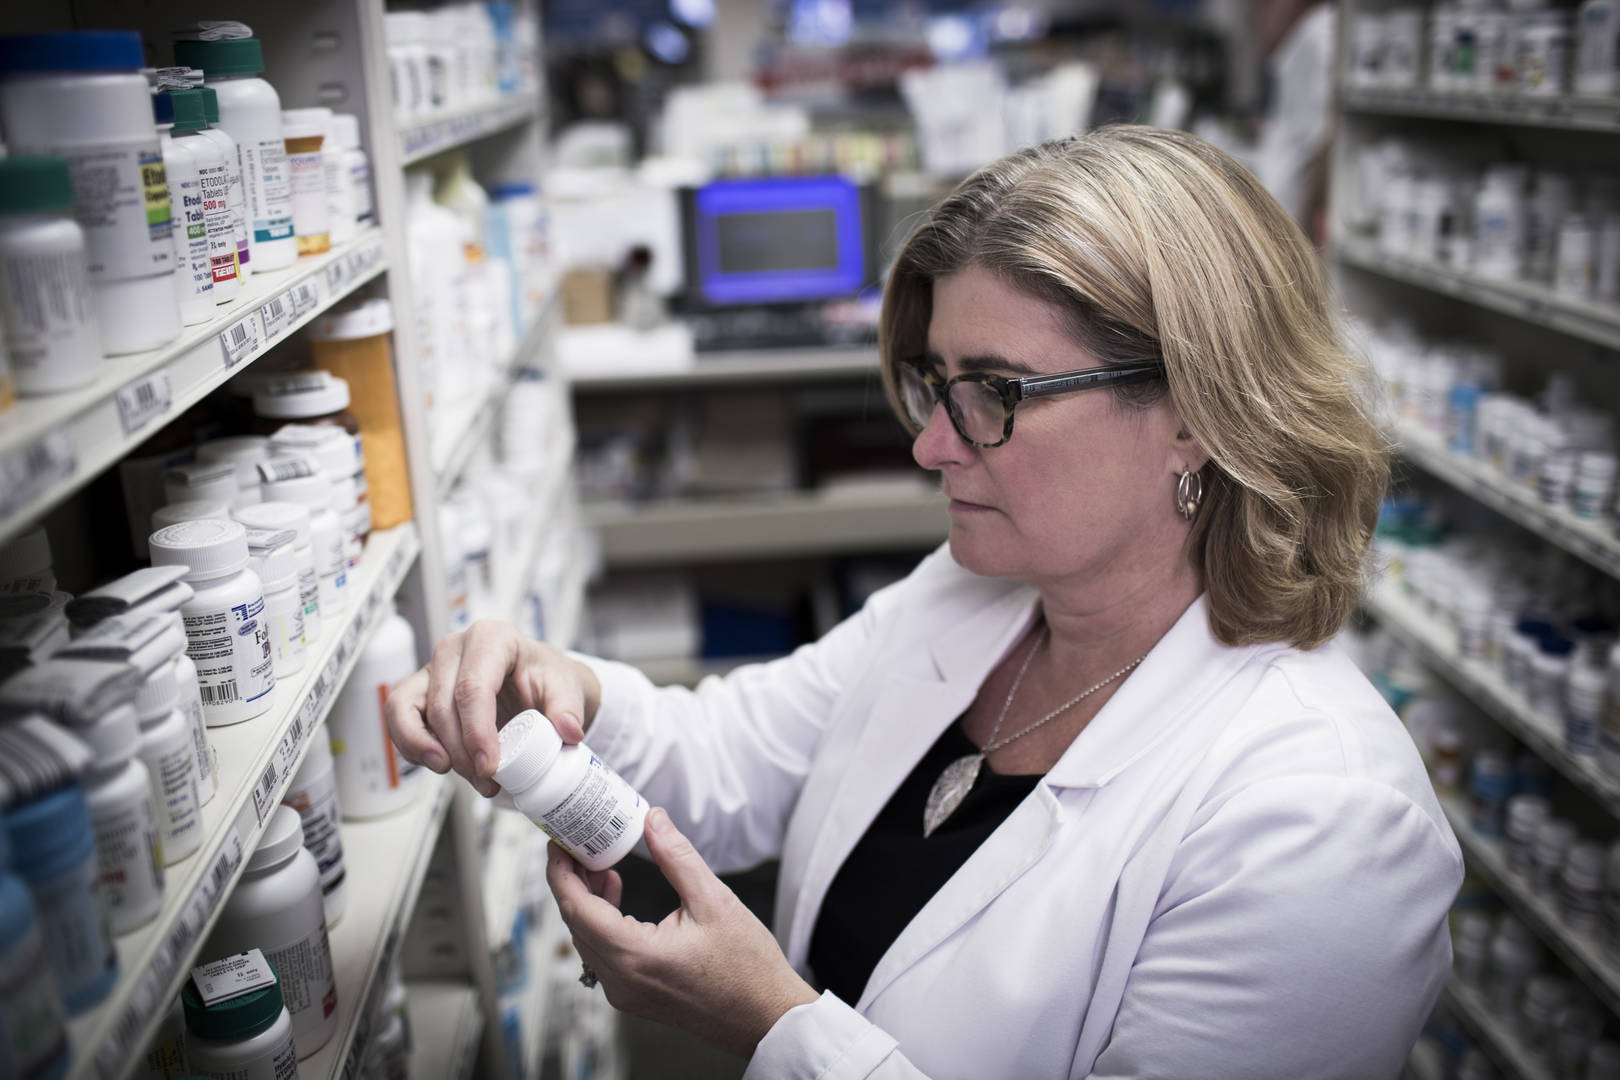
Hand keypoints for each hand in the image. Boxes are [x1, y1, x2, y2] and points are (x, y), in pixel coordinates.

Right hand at [384, 620, 601, 796]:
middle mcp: (456, 648)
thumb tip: (568, 731)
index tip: (490, 765)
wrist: (539, 687)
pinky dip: (410, 744)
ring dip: (424, 747)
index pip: (473, 687)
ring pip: (406, 707)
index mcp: (493, 638)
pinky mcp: (420, 691)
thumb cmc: (547, 680)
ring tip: (453, 772)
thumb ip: (569, 708)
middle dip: (460, 749)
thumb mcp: (566, 687)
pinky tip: (436, 763)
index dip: (477, 732)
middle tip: (486, 778)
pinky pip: (399, 717)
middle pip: (442, 703)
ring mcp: (433, 668)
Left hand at [547, 808, 818, 1057]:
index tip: (558, 841)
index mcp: (635, 956)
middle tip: (579, 843)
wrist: (766, 1016)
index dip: (561, 870)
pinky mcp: (635, 996)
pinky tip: (617, 896)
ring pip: (587, 939)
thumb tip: (652, 820)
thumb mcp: (714, 900)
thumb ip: (676, 857)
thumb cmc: (747, 967)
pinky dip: (602, 922)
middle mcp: (621, 980)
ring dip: (587, 901)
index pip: (577, 908)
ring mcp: (625, 993)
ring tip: (601, 864)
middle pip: (576, 923)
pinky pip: (603, 954)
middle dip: (572, 880)